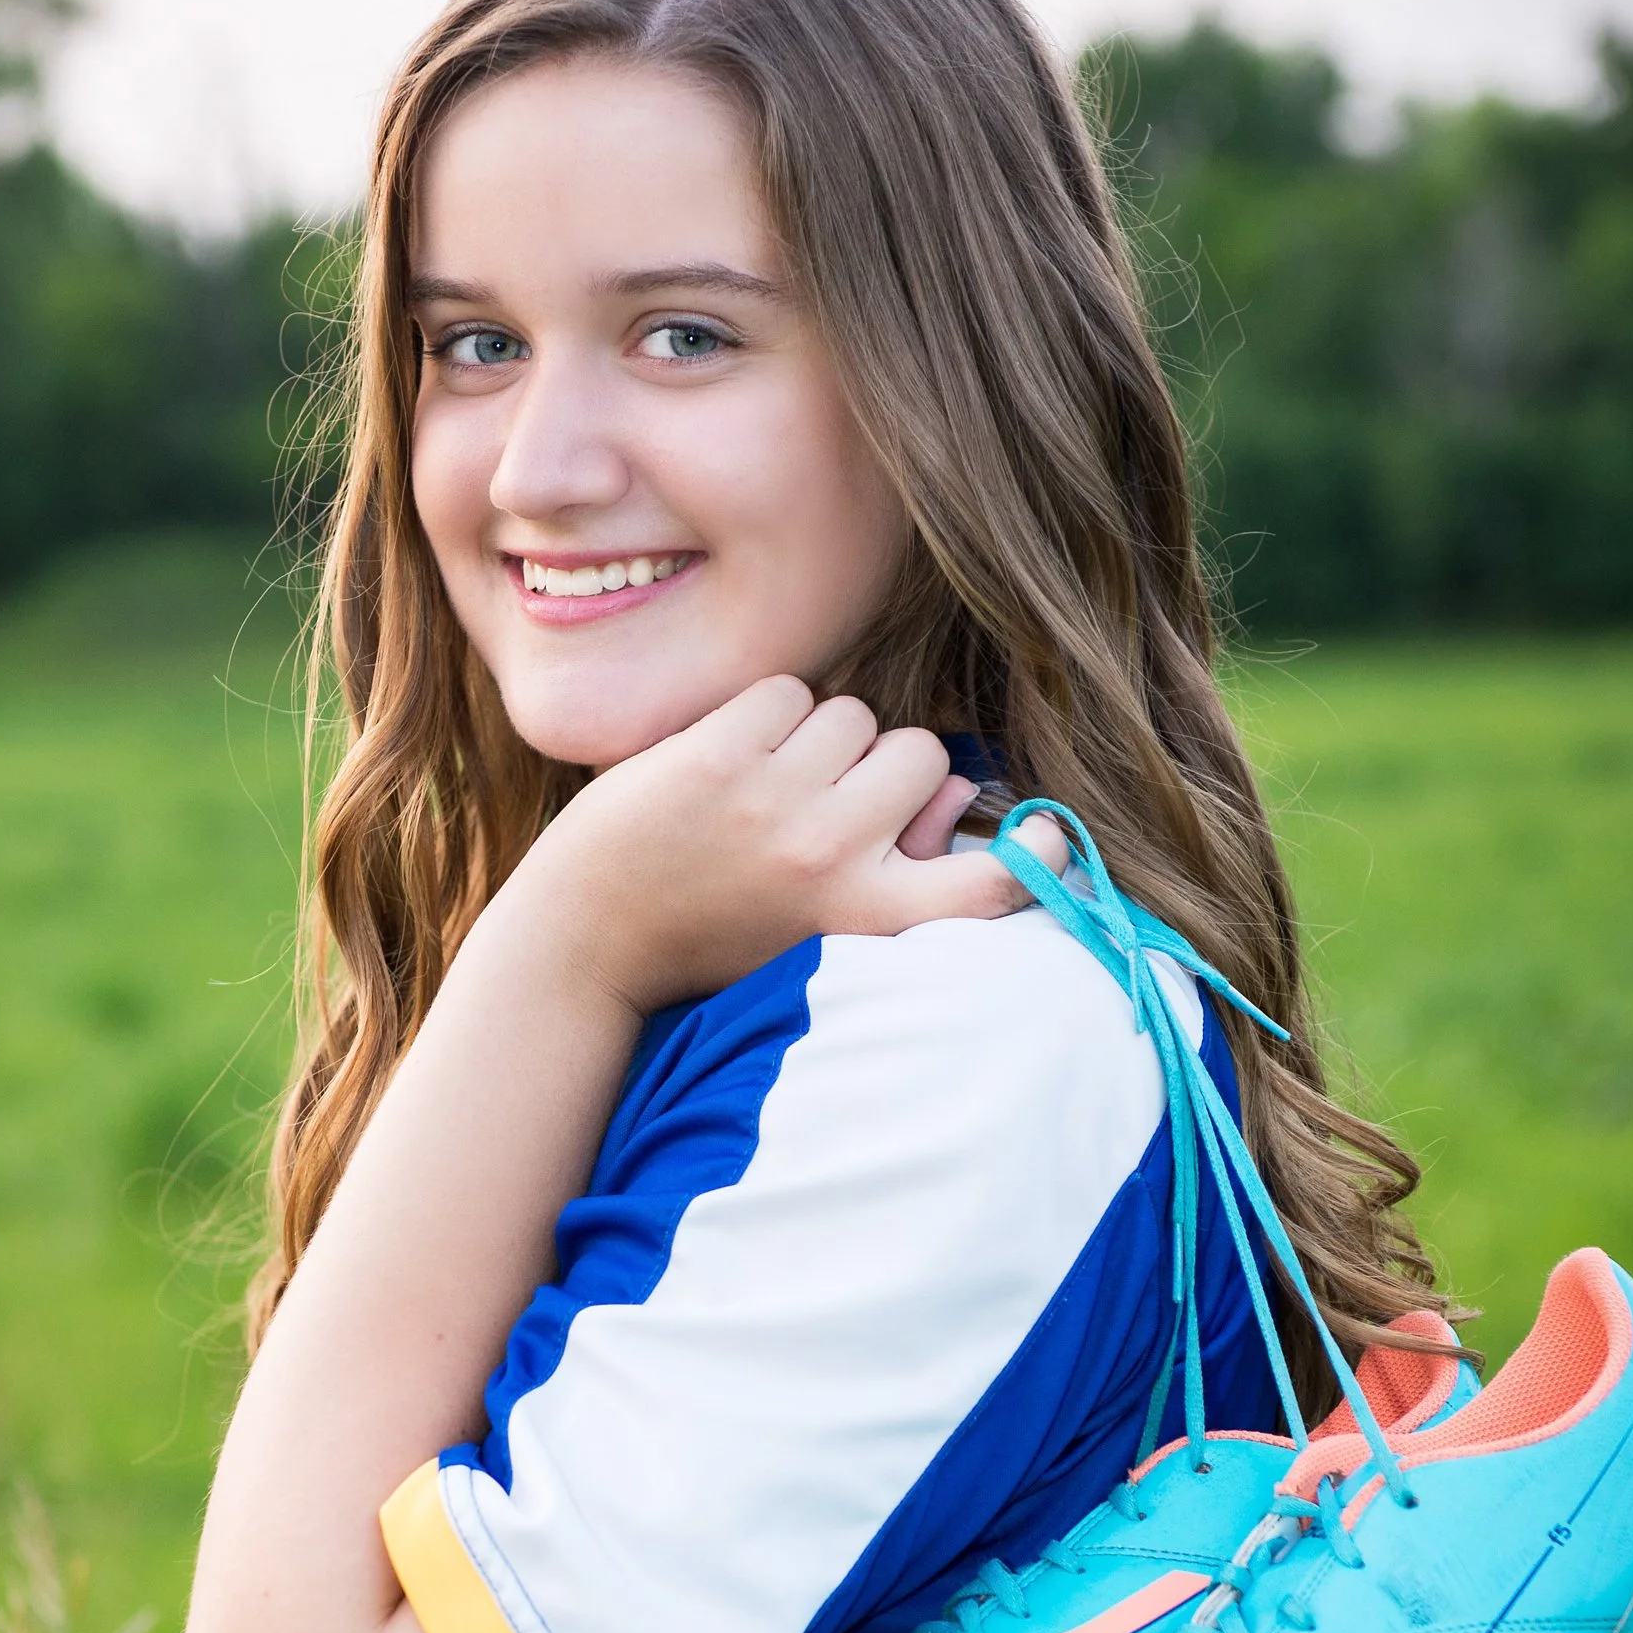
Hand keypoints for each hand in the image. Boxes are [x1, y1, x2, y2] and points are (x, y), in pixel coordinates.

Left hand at [504, 677, 1050, 1018]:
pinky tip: (725, 766)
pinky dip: (762, 717)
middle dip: (883, 766)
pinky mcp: (720, 754)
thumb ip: (898, 866)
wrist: (588, 941)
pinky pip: (788, 692)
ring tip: (765, 790)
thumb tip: (950, 796)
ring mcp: (775, 803)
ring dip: (819, 739)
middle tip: (825, 806)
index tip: (1044, 833)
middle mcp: (831, 860)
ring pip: (855, 716)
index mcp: (866, 919)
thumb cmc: (717, 934)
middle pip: (922, 755)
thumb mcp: (820, 929)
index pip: (993, 886)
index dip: (1040, 853)